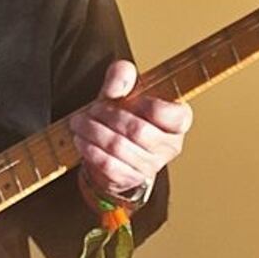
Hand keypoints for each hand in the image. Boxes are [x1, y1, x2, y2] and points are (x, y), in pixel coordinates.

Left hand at [66, 59, 191, 199]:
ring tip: (80, 122)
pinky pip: (108, 165)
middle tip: (93, 109)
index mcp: (178, 121)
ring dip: (93, 132)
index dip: (148, 105)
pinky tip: (81, 139)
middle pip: (138, 130)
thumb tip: (119, 78)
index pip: (174, 116)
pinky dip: (90, 150)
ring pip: (118, 147)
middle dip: (109, 116)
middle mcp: (170, 146)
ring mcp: (151, 166)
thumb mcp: (125, 91)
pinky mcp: (131, 180)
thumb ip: (122, 77)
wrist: (117, 150)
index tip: (129, 99)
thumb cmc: (127, 116)